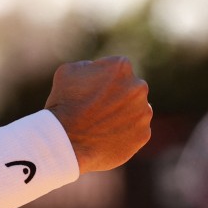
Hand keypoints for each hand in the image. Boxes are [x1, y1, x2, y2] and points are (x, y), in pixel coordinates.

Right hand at [44, 56, 151, 173]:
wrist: (66, 142)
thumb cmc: (64, 104)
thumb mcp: (68, 71)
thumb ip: (89, 66)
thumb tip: (97, 71)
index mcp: (121, 66)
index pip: (116, 68)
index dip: (102, 78)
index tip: (90, 89)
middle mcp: (138, 87)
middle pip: (130, 88)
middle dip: (117, 95)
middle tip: (97, 108)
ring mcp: (144, 112)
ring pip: (136, 110)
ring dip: (123, 114)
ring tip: (101, 124)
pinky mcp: (144, 134)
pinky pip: (136, 130)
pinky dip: (125, 133)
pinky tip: (106, 136)